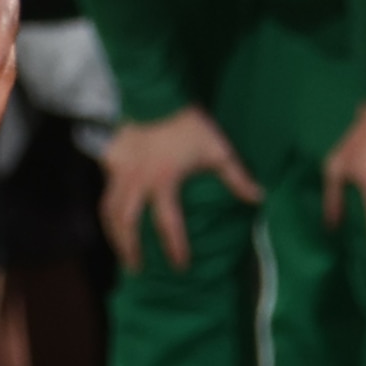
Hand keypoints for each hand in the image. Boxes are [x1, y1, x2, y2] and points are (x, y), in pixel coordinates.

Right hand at [100, 107, 260, 270]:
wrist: (157, 96)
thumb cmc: (189, 125)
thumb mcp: (218, 150)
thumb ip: (237, 177)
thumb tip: (260, 198)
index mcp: (164, 182)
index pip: (168, 224)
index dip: (175, 248)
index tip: (180, 266)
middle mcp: (138, 182)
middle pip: (127, 223)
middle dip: (131, 249)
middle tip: (138, 269)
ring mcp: (120, 173)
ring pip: (109, 211)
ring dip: (114, 235)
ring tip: (122, 253)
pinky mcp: (110, 163)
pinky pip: (104, 193)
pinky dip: (107, 211)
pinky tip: (111, 221)